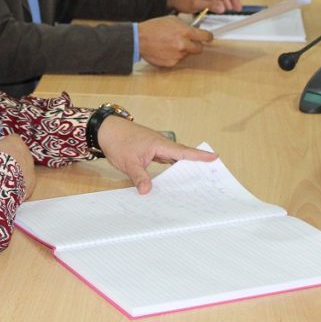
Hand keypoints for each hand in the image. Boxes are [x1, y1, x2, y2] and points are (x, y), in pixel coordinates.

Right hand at [0, 133, 35, 199]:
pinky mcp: (32, 184)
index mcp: (15, 141)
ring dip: (13, 172)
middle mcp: (27, 153)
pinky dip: (16, 184)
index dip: (1, 146)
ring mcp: (31, 169)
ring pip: (21, 168)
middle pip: (18, 154)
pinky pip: (24, 182)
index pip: (10, 140)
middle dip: (8, 159)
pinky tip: (5, 189)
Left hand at [96, 116, 217, 193]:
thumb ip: (140, 177)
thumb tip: (147, 192)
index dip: (199, 156)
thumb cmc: (117, 141)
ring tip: (196, 176)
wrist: (105, 129)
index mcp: (159, 145)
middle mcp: (160, 144)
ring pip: (173, 157)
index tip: (214, 157)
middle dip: (196, 162)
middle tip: (211, 171)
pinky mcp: (149, 149)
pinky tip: (172, 175)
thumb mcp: (129, 162)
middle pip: (182, 155)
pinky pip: (164, 158)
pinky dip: (170, 166)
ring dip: (183, 165)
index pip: (183, 152)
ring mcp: (155, 146)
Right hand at [137, 15, 212, 66]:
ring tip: (171, 44)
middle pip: (199, 49)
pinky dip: (174, 55)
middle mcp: (183, 45)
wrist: (139, 39)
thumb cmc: (154, 27)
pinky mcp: (171, 63)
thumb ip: (185, 26)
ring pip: (188, 54)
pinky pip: (178, 60)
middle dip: (196, 45)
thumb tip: (194, 30)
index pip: (205, 37)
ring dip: (184, 50)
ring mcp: (178, 56)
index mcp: (185, 32)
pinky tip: (166, 49)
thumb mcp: (172, 20)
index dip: (208, 37)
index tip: (207, 37)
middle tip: (189, 41)